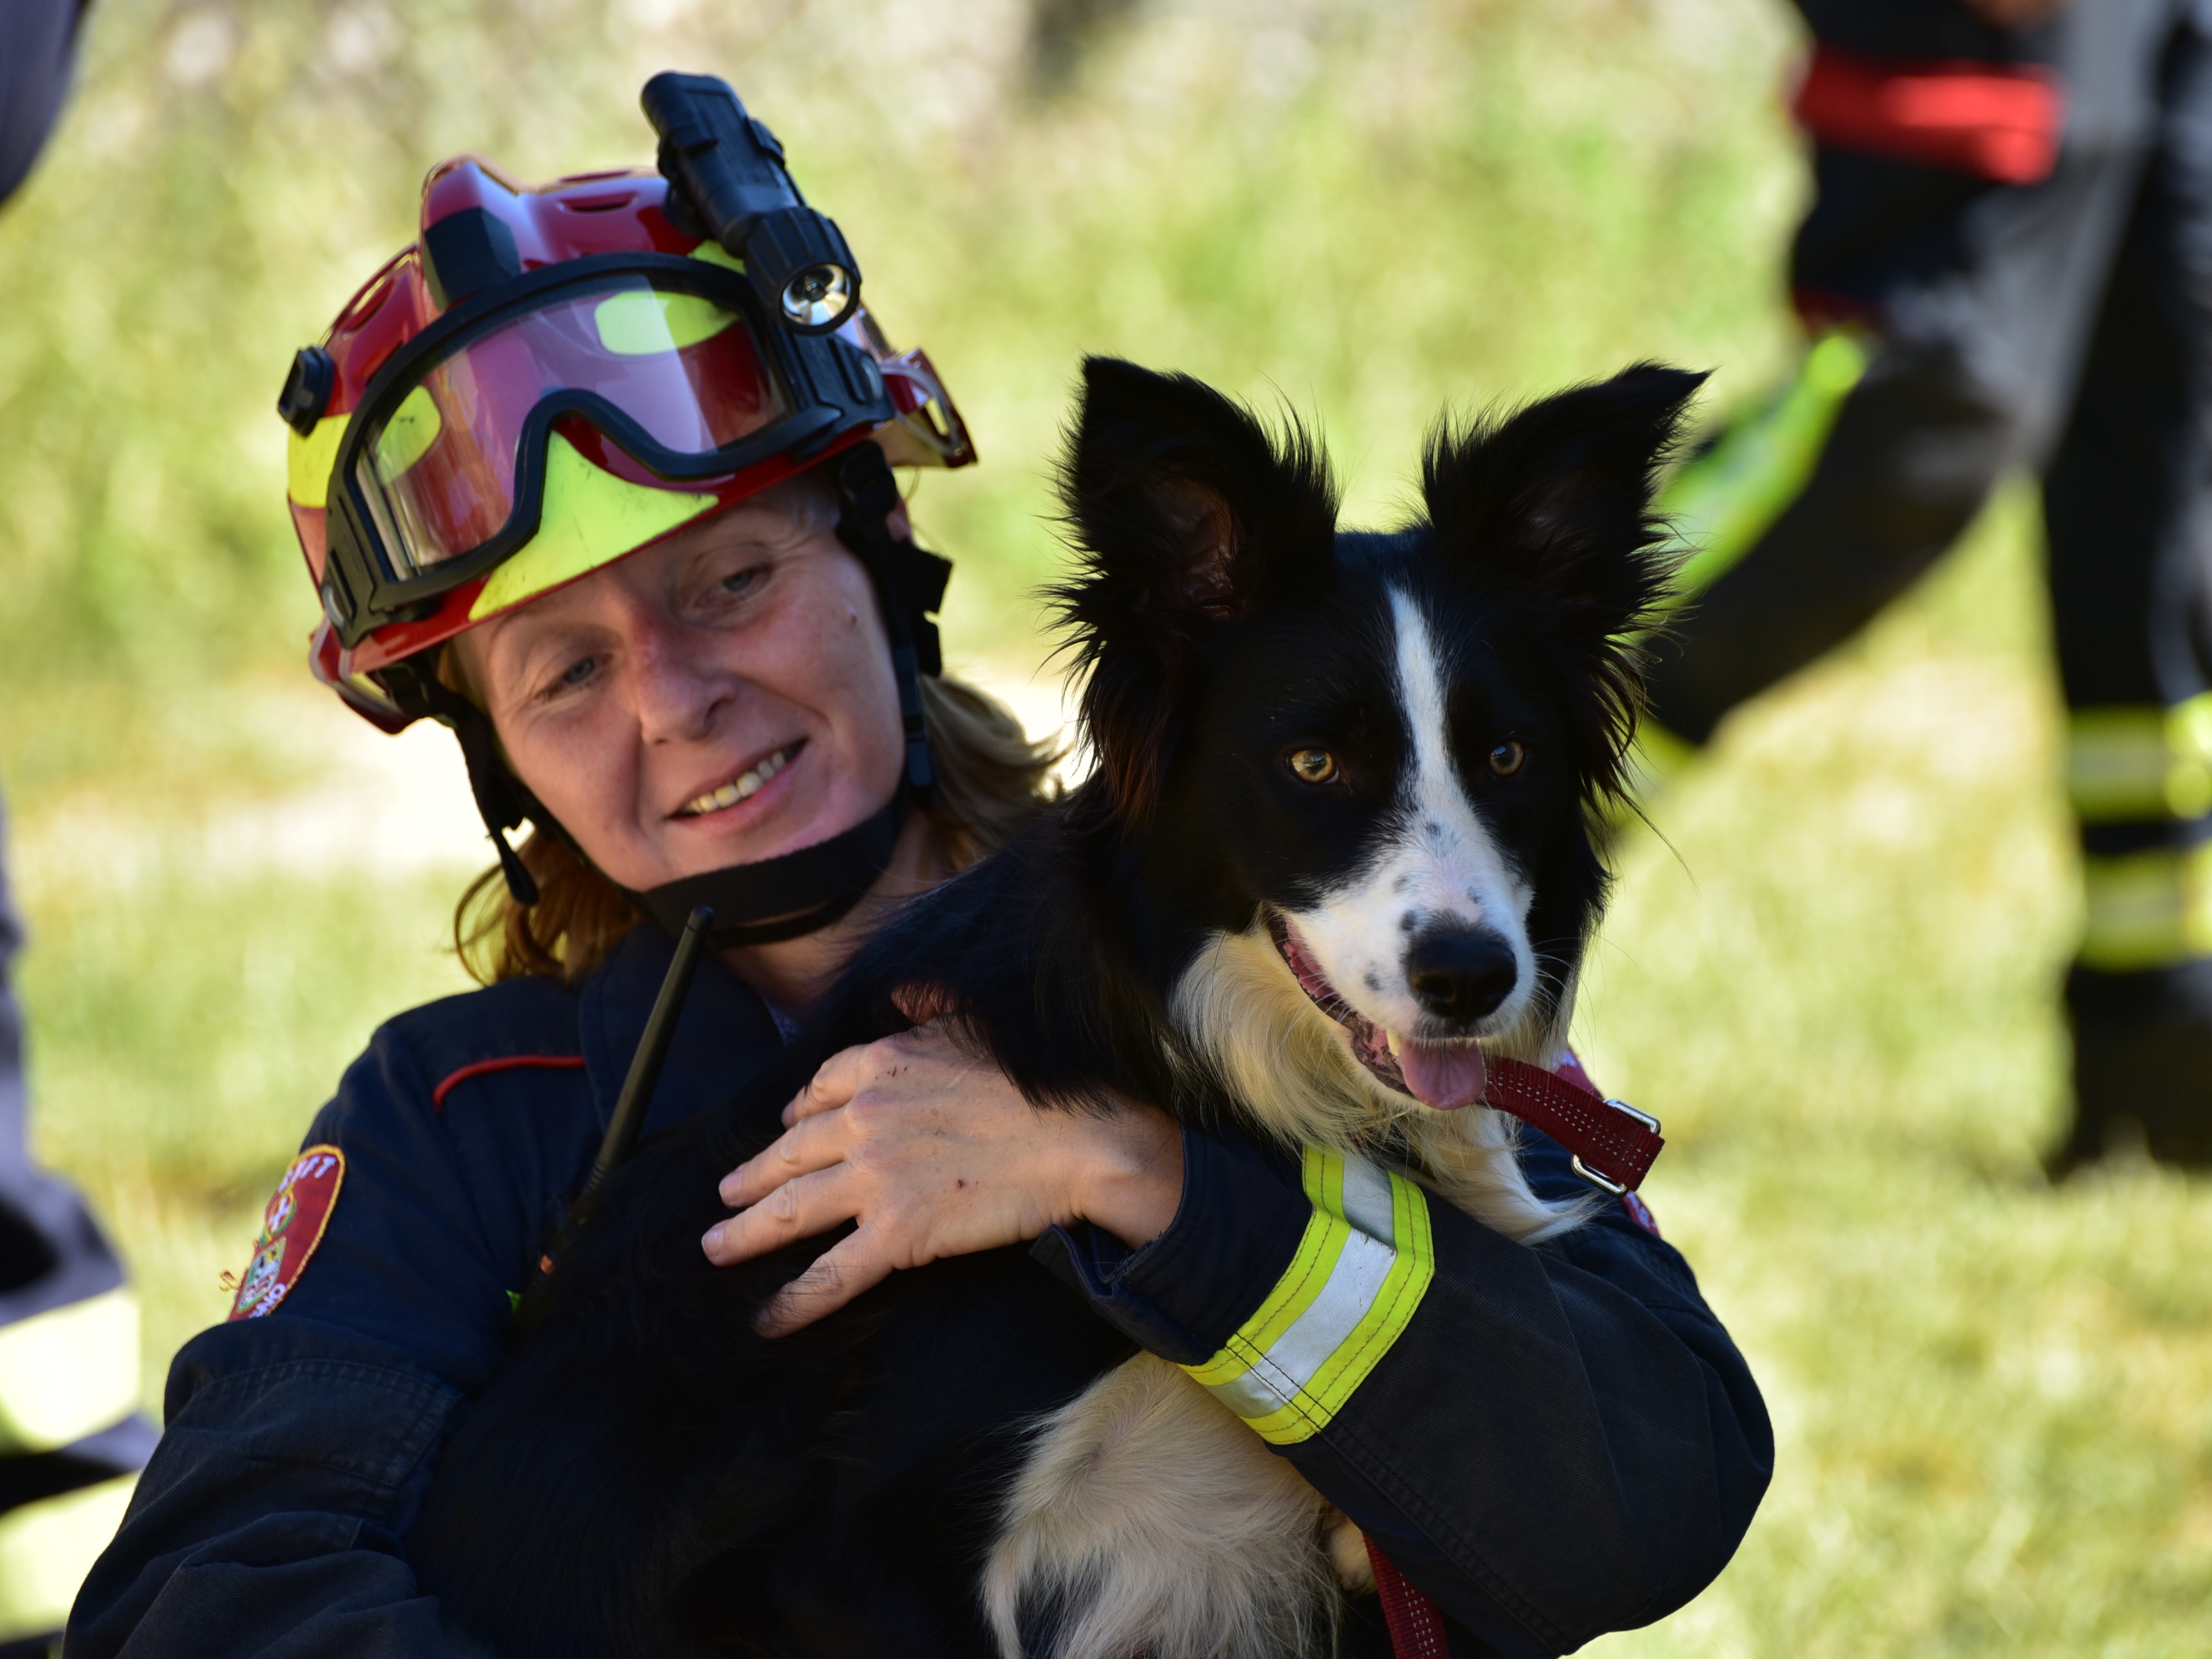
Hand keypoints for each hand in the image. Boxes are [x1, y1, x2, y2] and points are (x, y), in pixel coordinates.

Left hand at [704, 1022, 1182, 1334]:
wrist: (1078, 1138)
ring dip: (747, 1232)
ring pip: (792, 1209)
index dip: (795, 1113)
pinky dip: (794, 1301)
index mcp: (880, 1063)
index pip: (817, 1090)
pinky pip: (832, 1273)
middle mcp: (864, 1118)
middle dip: (752, 1176)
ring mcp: (875, 1178)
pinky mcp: (897, 1232)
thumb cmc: (1039, 1080)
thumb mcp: (974, 1021)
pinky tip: (766, 1321)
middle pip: (791, 1151)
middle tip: (725, 1196)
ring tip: (717, 1248)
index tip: (785, 1126)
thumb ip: (928, 1007)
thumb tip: (902, 994)